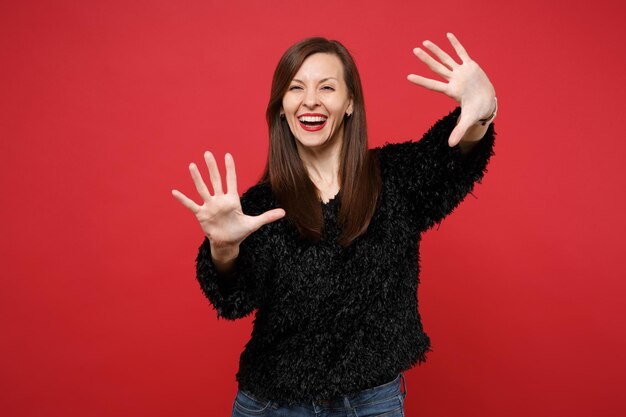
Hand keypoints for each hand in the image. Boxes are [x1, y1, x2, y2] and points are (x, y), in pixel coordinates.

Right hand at [171, 151, 285, 250]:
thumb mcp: (254, 224)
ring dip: (197, 178)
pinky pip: (191, 205)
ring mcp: (210, 206)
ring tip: (192, 166)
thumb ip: (268, 216)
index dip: (230, 169)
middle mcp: (220, 200)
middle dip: (212, 167)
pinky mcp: (202, 214)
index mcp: (232, 200)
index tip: (228, 155)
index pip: (231, 181)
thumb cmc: (240, 232)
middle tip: (207, 153)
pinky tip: (174, 192)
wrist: (227, 243)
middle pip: (215, 180)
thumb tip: (284, 212)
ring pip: (202, 189)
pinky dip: (183, 199)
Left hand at [407, 32, 495, 146]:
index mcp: (451, 91)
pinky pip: (462, 53)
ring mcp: (461, 72)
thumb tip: (450, 146)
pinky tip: (448, 35)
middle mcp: (453, 80)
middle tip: (414, 50)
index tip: (408, 77)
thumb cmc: (476, 112)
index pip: (433, 85)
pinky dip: (456, 44)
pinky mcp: (471, 66)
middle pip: (437, 68)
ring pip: (446, 58)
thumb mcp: (468, 120)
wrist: (488, 103)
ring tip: (425, 42)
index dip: (422, 81)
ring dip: (437, 50)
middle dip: (426, 59)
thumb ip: (459, 131)